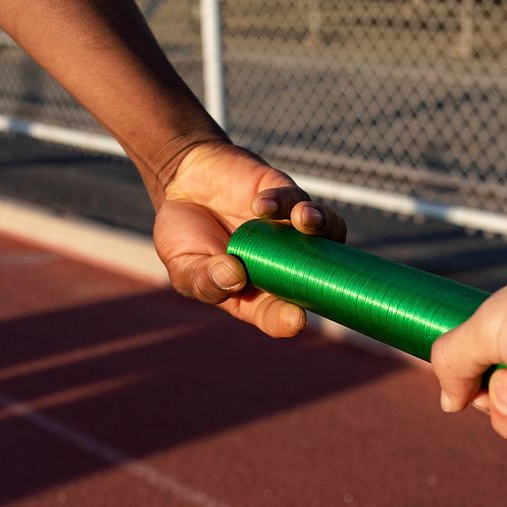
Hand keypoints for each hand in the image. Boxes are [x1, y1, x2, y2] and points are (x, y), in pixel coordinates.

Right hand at [153, 141, 345, 336]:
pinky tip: (260, 205)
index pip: (277, 313)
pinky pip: (294, 197)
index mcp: (256, 292)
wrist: (181, 185)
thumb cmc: (184, 236)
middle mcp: (282, 263)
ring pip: (325, 229)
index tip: (295, 320)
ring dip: (321, 224)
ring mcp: (287, 229)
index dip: (287, 319)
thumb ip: (203, 278)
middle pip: (316, 274)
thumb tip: (234, 277)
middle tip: (312, 276)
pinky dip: (283, 200)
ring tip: (302, 220)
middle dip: (320, 274)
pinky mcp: (283, 195)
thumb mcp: (181, 264)